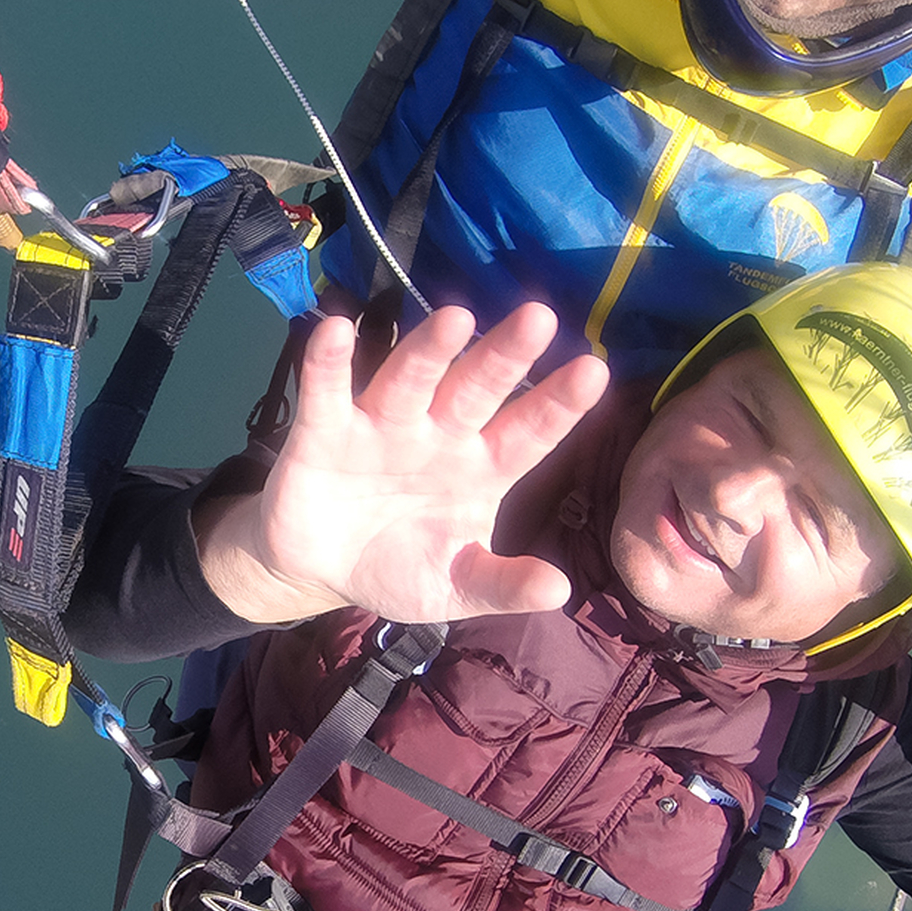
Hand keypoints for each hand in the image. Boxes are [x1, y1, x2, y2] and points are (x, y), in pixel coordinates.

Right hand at [196, 303, 607, 623]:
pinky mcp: (324, 432)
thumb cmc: (398, 567)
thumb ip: (501, 586)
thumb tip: (559, 592)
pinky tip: (335, 330)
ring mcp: (382, 428)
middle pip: (475, 391)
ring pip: (410, 380)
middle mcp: (438, 436)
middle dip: (504, 357)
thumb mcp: (453, 588)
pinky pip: (327, 393)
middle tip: (538, 318)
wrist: (318, 571)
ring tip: (456, 318)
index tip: (593, 372)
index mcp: (480, 470)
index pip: (527, 434)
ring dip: (429, 350)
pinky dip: (329, 364)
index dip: (557, 406)